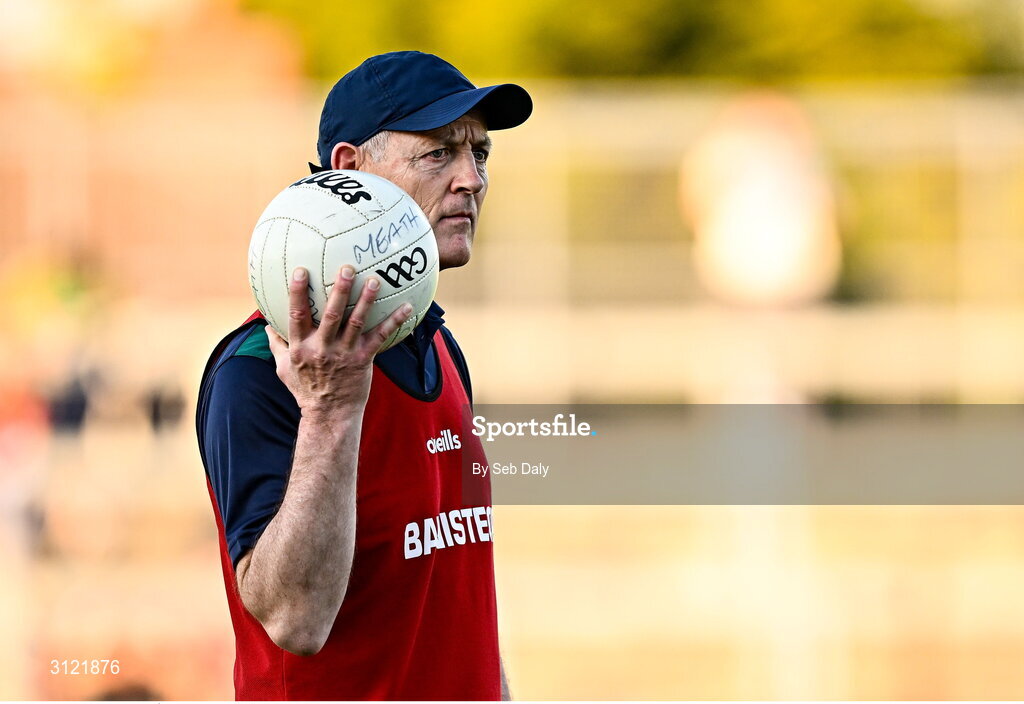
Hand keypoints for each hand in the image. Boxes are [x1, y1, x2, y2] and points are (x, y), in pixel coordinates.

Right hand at [266, 265, 412, 418]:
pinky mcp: (363, 361)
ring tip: (374, 280)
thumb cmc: (306, 390)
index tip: (301, 271)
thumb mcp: (284, 369)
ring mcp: (344, 354)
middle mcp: (322, 349)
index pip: (297, 315)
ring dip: (366, 300)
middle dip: (339, 290)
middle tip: (347, 268)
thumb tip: (266, 325)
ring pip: (356, 323)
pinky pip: (380, 338)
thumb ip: (277, 345)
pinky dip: (394, 322)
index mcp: (301, 347)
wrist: (329, 415)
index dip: (298, 293)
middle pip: (330, 315)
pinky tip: (407, 307)